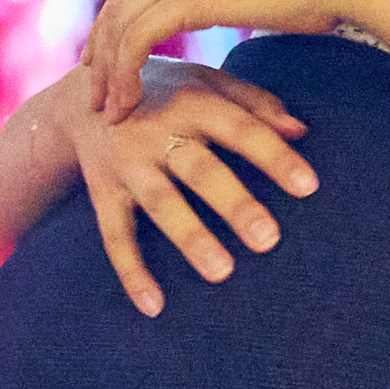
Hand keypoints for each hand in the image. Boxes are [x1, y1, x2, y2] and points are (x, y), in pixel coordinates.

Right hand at [78, 60, 318, 316]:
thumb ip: (255, 103)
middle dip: (233, 203)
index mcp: (192, 101)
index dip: (273, 156)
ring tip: (221, 272)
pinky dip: (131, 271)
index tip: (308, 187)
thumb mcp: (206, 82)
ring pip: (160, 203)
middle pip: (199, 169)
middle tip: (268, 239)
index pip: (240, 128)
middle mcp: (157, 131)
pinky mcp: (103, 191)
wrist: (81, 99)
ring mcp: (127, 163)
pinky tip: (154, 306)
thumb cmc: (166, 93)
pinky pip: (114, 234)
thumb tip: (302, 130)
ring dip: (190, 237)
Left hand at [82, 0, 389, 119]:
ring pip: (118, 26)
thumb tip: (216, 10)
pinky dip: (123, 76)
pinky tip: (128, 104)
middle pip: (117, 5)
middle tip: (94, 97)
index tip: (106, 68)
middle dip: (100, 54)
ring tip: (108, 112)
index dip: (113, 30)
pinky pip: (134, 40)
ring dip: (107, 74)